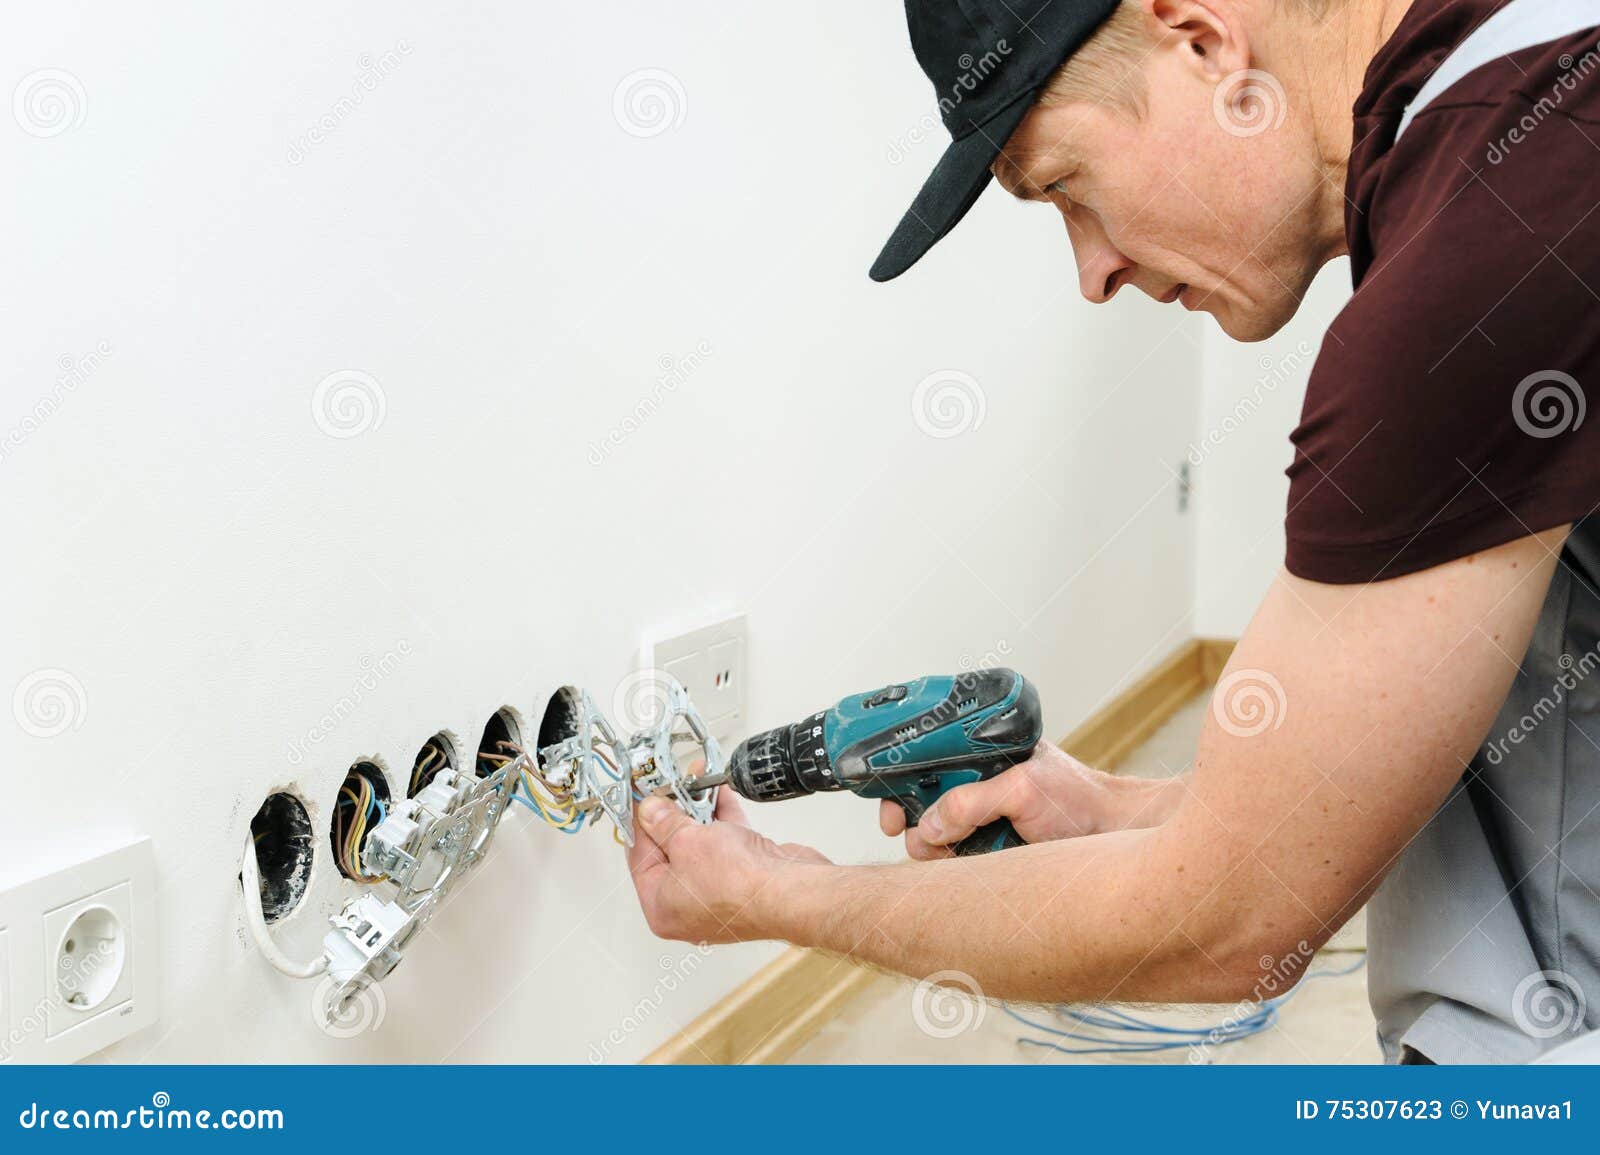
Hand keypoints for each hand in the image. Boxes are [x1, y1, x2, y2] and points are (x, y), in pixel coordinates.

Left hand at [627, 789, 830, 943]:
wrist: (790, 891)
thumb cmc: (740, 886)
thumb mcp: (686, 842)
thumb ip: (665, 822)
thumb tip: (651, 811)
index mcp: (661, 907)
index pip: (640, 857)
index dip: (639, 821)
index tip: (641, 795)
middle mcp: (687, 905)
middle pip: (670, 849)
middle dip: (672, 812)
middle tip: (669, 784)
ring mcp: (717, 891)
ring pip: (700, 844)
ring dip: (699, 811)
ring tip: (695, 781)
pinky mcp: (743, 878)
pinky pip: (725, 843)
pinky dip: (722, 819)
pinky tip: (720, 793)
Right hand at [879, 741, 1136, 859]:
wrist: (1114, 839)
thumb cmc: (1081, 800)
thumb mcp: (1024, 789)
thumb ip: (973, 801)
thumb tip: (929, 823)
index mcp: (981, 752)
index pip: (923, 755)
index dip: (897, 775)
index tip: (888, 799)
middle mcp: (976, 782)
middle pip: (918, 796)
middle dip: (905, 814)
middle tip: (900, 828)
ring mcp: (980, 817)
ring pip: (930, 832)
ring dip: (929, 844)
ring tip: (950, 848)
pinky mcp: (985, 849)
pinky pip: (950, 857)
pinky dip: (948, 863)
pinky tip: (965, 861)